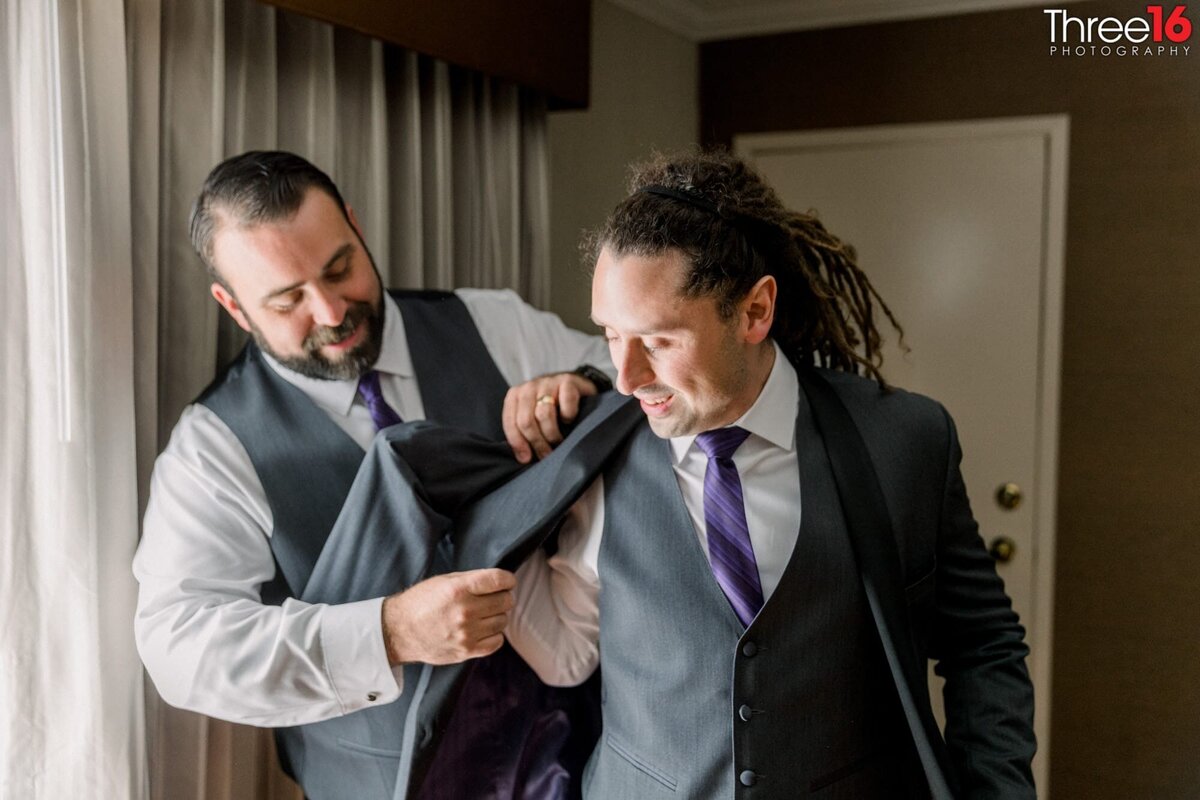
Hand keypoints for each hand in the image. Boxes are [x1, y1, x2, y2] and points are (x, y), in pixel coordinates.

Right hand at [381, 569, 515, 665]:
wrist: (399, 631)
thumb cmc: (421, 602)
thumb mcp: (443, 581)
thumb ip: (471, 580)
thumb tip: (499, 581)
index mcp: (459, 589)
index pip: (499, 580)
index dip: (508, 580)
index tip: (507, 582)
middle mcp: (465, 611)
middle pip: (505, 601)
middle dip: (503, 597)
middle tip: (494, 598)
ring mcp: (466, 633)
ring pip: (503, 621)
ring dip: (497, 616)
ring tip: (484, 614)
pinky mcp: (466, 651)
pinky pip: (497, 642)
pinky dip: (495, 634)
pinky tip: (484, 629)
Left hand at [502, 372, 597, 462]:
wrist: (575, 386)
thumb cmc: (552, 408)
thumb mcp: (533, 417)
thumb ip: (523, 431)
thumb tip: (523, 457)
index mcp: (516, 395)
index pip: (511, 422)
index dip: (518, 443)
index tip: (526, 459)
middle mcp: (529, 387)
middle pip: (526, 421)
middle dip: (537, 442)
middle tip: (546, 454)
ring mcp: (548, 382)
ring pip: (544, 414)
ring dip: (552, 434)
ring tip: (558, 442)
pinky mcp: (568, 381)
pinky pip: (566, 404)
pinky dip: (568, 416)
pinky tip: (569, 420)